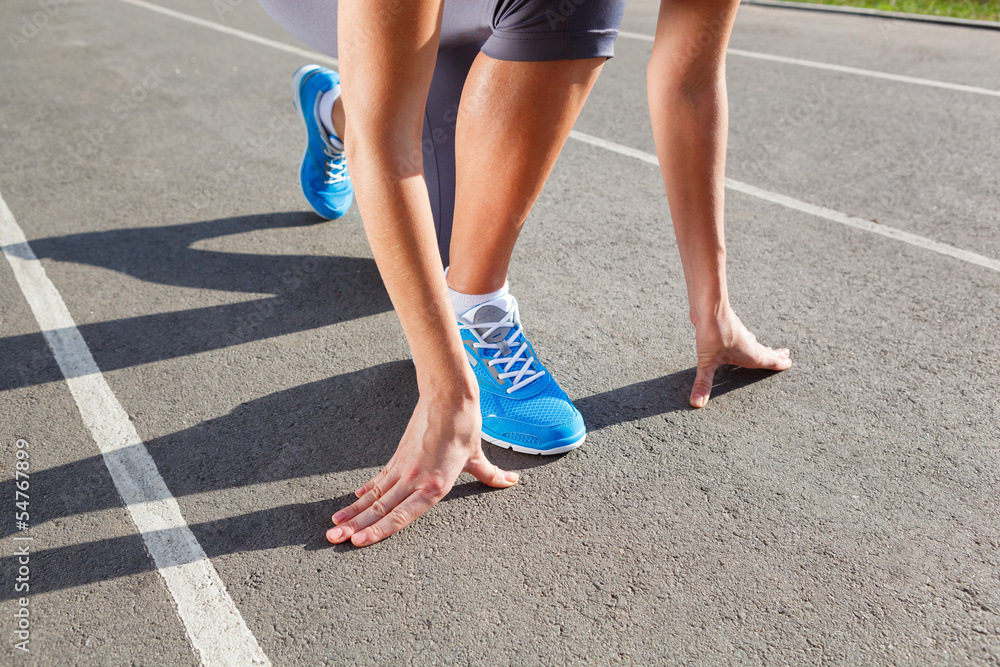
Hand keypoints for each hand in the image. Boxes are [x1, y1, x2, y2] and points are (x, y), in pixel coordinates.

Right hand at [326, 391, 517, 546]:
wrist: (448, 397)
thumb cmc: (464, 427)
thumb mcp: (477, 457)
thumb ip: (491, 475)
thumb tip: (512, 481)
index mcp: (435, 486)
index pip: (402, 516)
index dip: (379, 531)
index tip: (358, 542)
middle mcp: (415, 480)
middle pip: (380, 509)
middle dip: (355, 527)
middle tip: (332, 539)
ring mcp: (403, 468)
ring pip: (374, 497)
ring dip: (352, 512)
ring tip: (333, 525)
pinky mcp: (398, 456)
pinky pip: (378, 480)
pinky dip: (364, 493)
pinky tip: (352, 503)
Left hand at [689, 306, 790, 407]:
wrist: (709, 306)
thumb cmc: (713, 333)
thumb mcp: (707, 362)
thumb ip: (703, 383)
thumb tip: (697, 404)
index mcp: (750, 354)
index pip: (768, 361)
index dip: (778, 363)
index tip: (789, 363)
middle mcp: (748, 343)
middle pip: (764, 350)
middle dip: (774, 355)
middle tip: (785, 354)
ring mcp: (739, 333)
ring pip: (754, 342)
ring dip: (761, 346)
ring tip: (766, 349)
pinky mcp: (729, 326)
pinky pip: (743, 335)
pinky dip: (747, 339)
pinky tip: (741, 337)